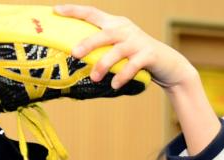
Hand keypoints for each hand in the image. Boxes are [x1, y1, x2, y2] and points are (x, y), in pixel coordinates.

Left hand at [54, 6, 195, 90]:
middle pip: (104, 34)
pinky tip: (115, 85)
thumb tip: (72, 56)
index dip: (74, 11)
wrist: (167, 64)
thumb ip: (100, 48)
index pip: (92, 13)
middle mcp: (125, 29)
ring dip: (104, 65)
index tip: (56, 10)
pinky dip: (123, 76)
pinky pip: (133, 65)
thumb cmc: (134, 57)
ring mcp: (137, 42)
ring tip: (94, 78)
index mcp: (115, 24)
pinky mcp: (148, 55)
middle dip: (88, 43)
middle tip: (74, 53)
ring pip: (117, 51)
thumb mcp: (116, 48)